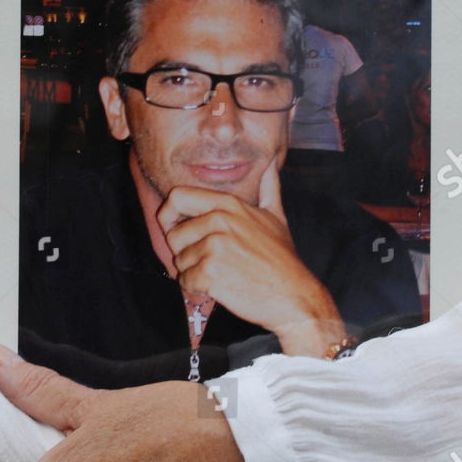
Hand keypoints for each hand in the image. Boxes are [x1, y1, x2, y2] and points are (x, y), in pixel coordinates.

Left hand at [158, 158, 345, 354]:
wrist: (293, 296)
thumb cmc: (282, 259)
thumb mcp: (275, 217)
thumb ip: (268, 189)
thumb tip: (271, 165)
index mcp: (229, 204)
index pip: (178, 197)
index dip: (168, 215)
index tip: (176, 230)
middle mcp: (219, 220)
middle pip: (174, 234)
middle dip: (183, 253)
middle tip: (205, 263)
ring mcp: (215, 246)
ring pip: (180, 262)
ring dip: (193, 274)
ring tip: (219, 276)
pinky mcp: (211, 272)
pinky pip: (185, 282)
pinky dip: (196, 290)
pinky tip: (217, 289)